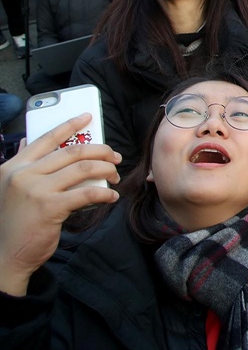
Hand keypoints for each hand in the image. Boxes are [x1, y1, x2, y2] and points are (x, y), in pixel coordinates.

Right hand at [0, 115, 120, 295]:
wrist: (5, 254)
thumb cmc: (14, 221)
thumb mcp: (10, 188)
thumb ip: (23, 165)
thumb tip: (29, 140)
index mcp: (14, 167)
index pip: (46, 139)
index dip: (69, 125)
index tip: (88, 116)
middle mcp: (23, 174)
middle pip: (72, 152)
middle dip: (100, 151)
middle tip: (114, 157)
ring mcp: (36, 190)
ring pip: (82, 168)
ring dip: (105, 170)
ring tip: (114, 176)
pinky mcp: (50, 207)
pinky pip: (86, 193)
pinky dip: (104, 193)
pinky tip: (111, 197)